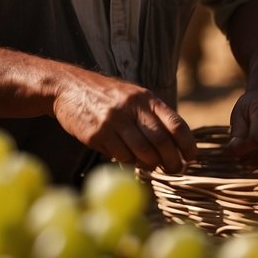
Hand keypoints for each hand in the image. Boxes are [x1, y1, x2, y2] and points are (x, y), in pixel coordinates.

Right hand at [52, 69, 196, 173]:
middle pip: (161, 142)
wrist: (67, 87)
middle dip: (171, 161)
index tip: (190, 157)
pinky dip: (128, 161)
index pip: (176, 124)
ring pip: (142, 153)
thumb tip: (175, 146)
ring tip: (151, 166)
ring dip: (151, 165)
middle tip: (173, 169)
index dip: (187, 144)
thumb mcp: (132, 96)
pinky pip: (121, 156)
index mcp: (145, 97)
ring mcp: (113, 121)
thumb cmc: (106, 96)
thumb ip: (152, 116)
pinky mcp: (97, 134)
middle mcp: (131, 107)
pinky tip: (127, 156)